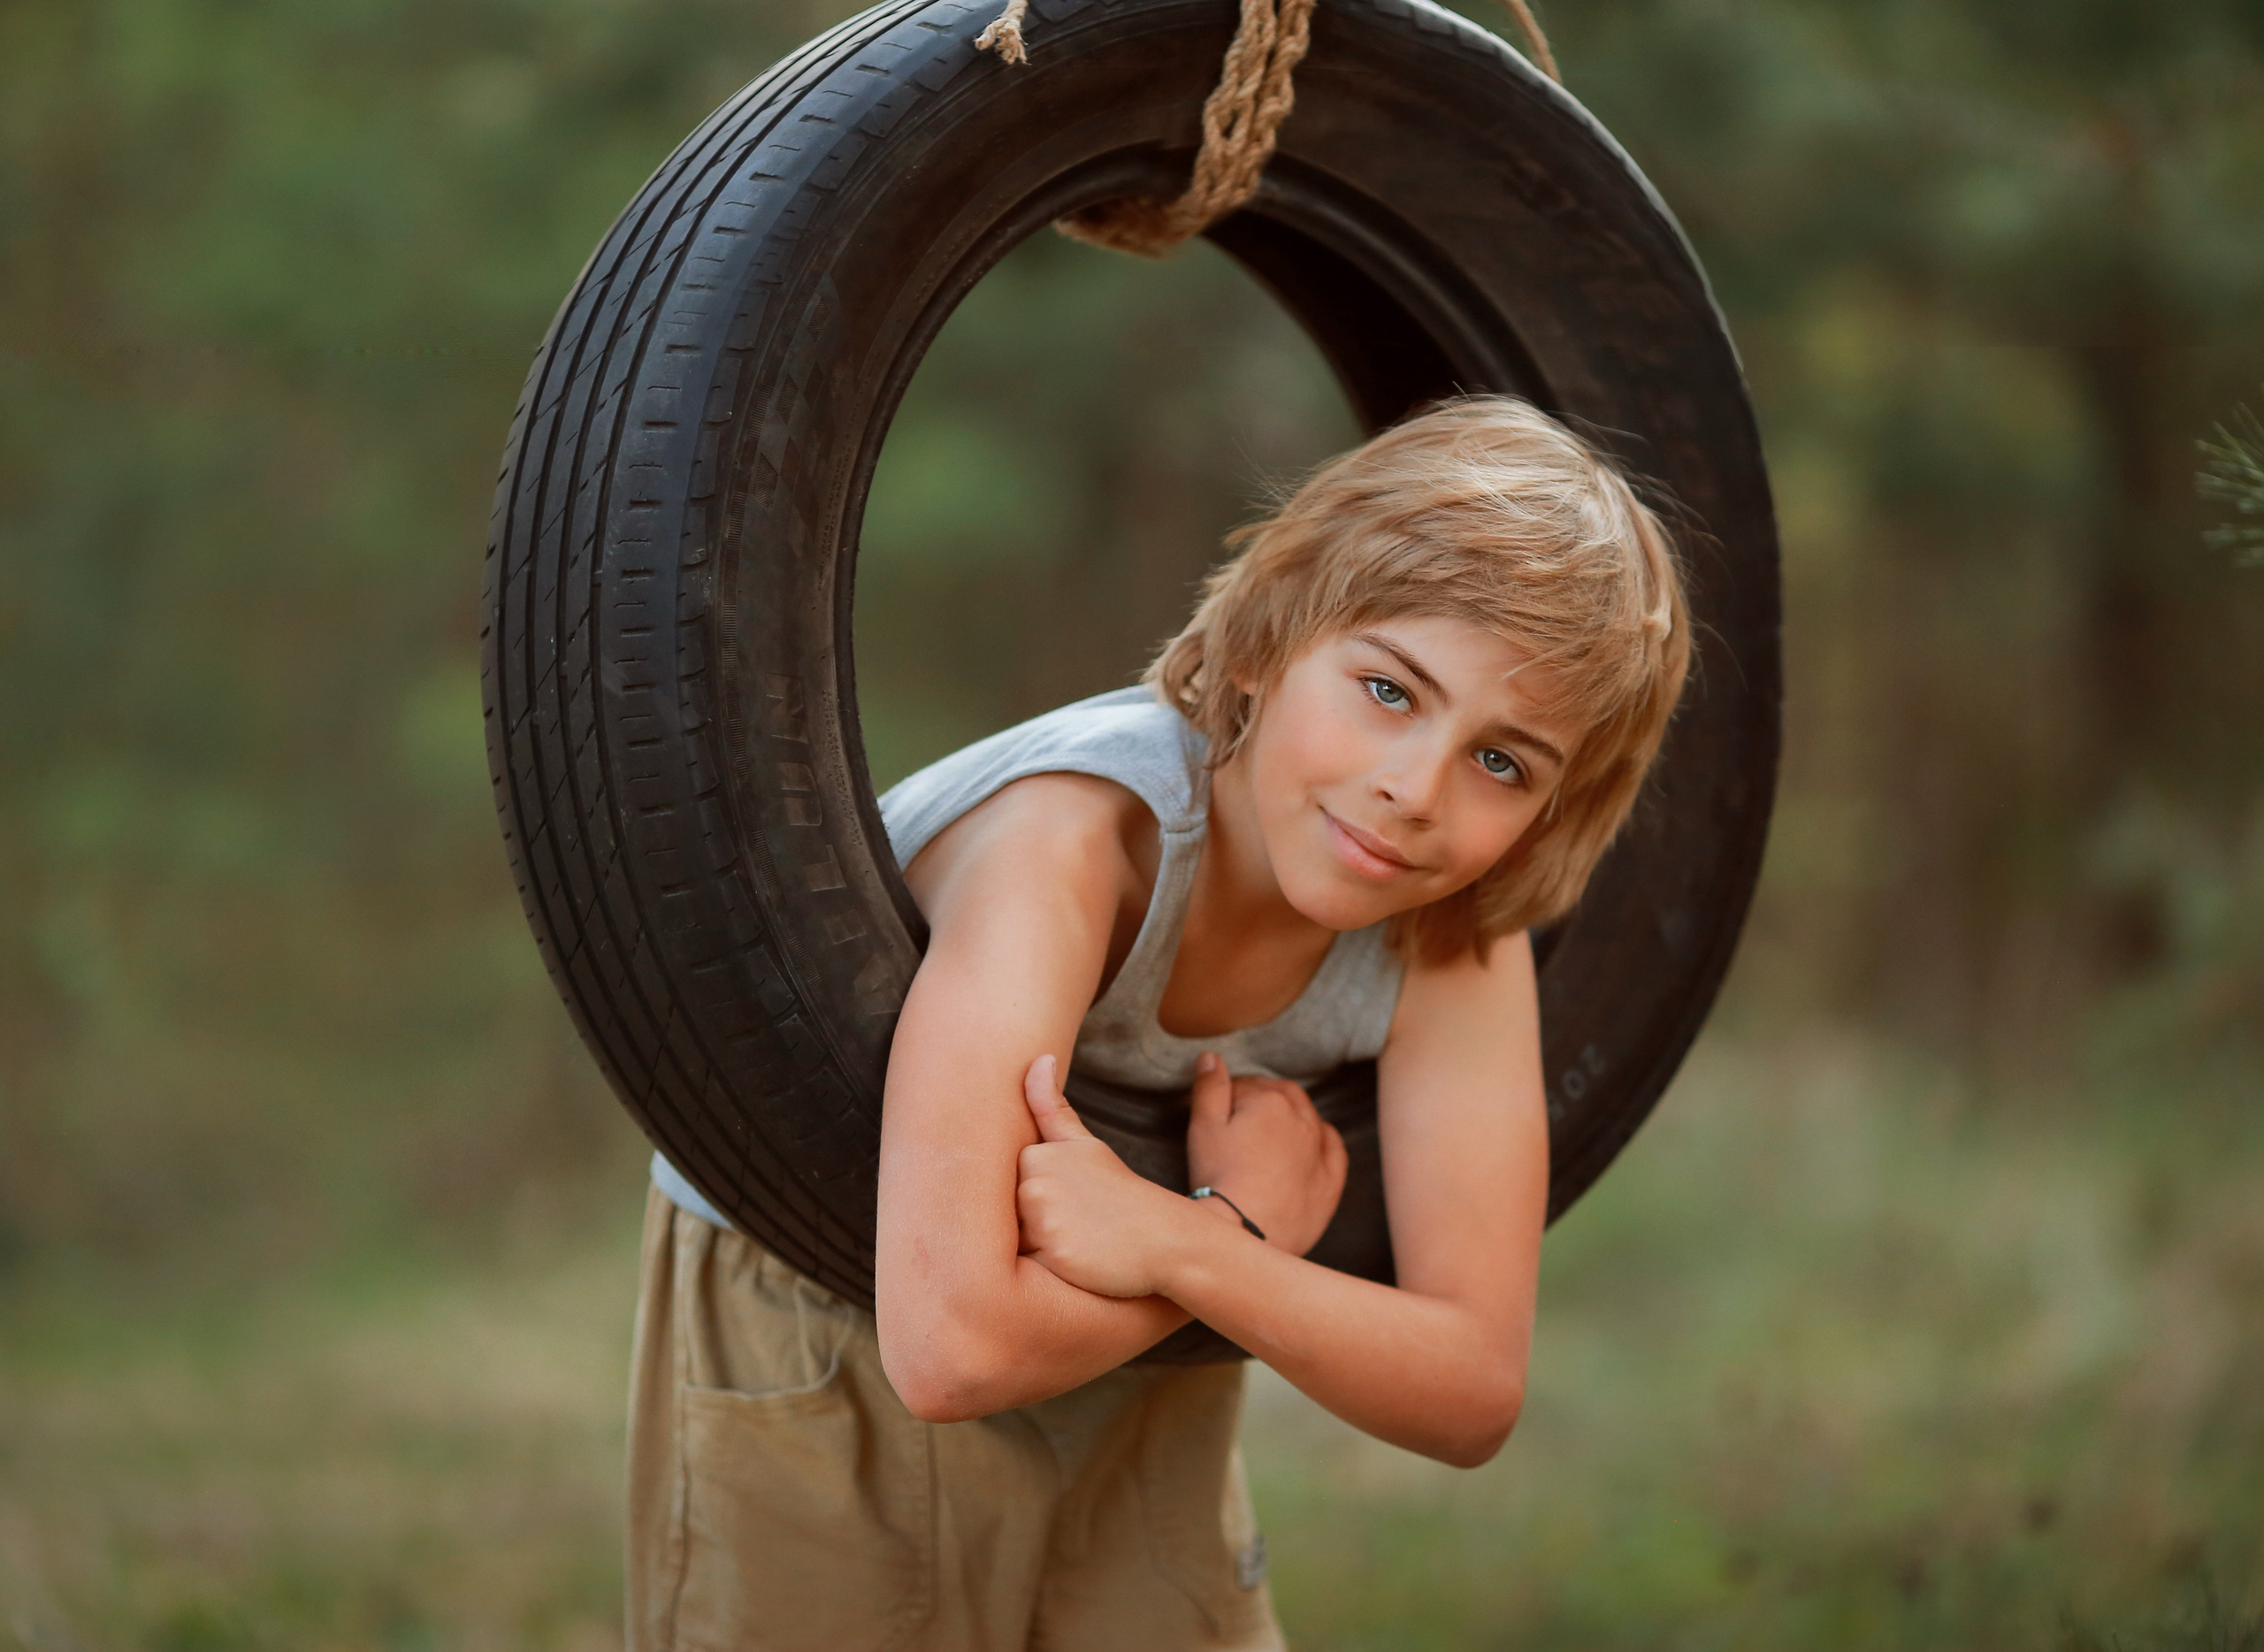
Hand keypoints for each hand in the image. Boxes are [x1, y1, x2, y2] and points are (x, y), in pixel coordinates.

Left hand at [1015, 1054, 1189, 1298]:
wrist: (1169, 1236)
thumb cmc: (1123, 1194)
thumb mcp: (1086, 1146)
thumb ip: (1051, 1108)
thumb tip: (1039, 1059)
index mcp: (1034, 1155)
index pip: (1005, 1194)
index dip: (1036, 1209)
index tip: (1070, 1206)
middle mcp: (1032, 1182)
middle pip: (1004, 1223)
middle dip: (1034, 1233)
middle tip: (1078, 1228)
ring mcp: (1041, 1217)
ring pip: (1013, 1250)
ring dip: (1040, 1254)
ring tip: (1081, 1245)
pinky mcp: (1052, 1254)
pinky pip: (1029, 1274)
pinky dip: (1051, 1275)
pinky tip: (1081, 1264)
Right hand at [1185, 1052, 1346, 1258]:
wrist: (1247, 1230)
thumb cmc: (1220, 1177)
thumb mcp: (1203, 1127)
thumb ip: (1210, 1088)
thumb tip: (1212, 1057)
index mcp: (1271, 1101)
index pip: (1247, 1086)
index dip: (1228, 1095)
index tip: (1215, 1109)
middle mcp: (1302, 1119)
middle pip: (1283, 1096)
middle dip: (1263, 1100)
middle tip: (1240, 1118)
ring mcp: (1320, 1151)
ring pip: (1309, 1118)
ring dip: (1292, 1116)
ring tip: (1269, 1131)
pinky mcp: (1330, 1181)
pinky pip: (1333, 1150)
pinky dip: (1323, 1140)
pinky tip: (1312, 1143)